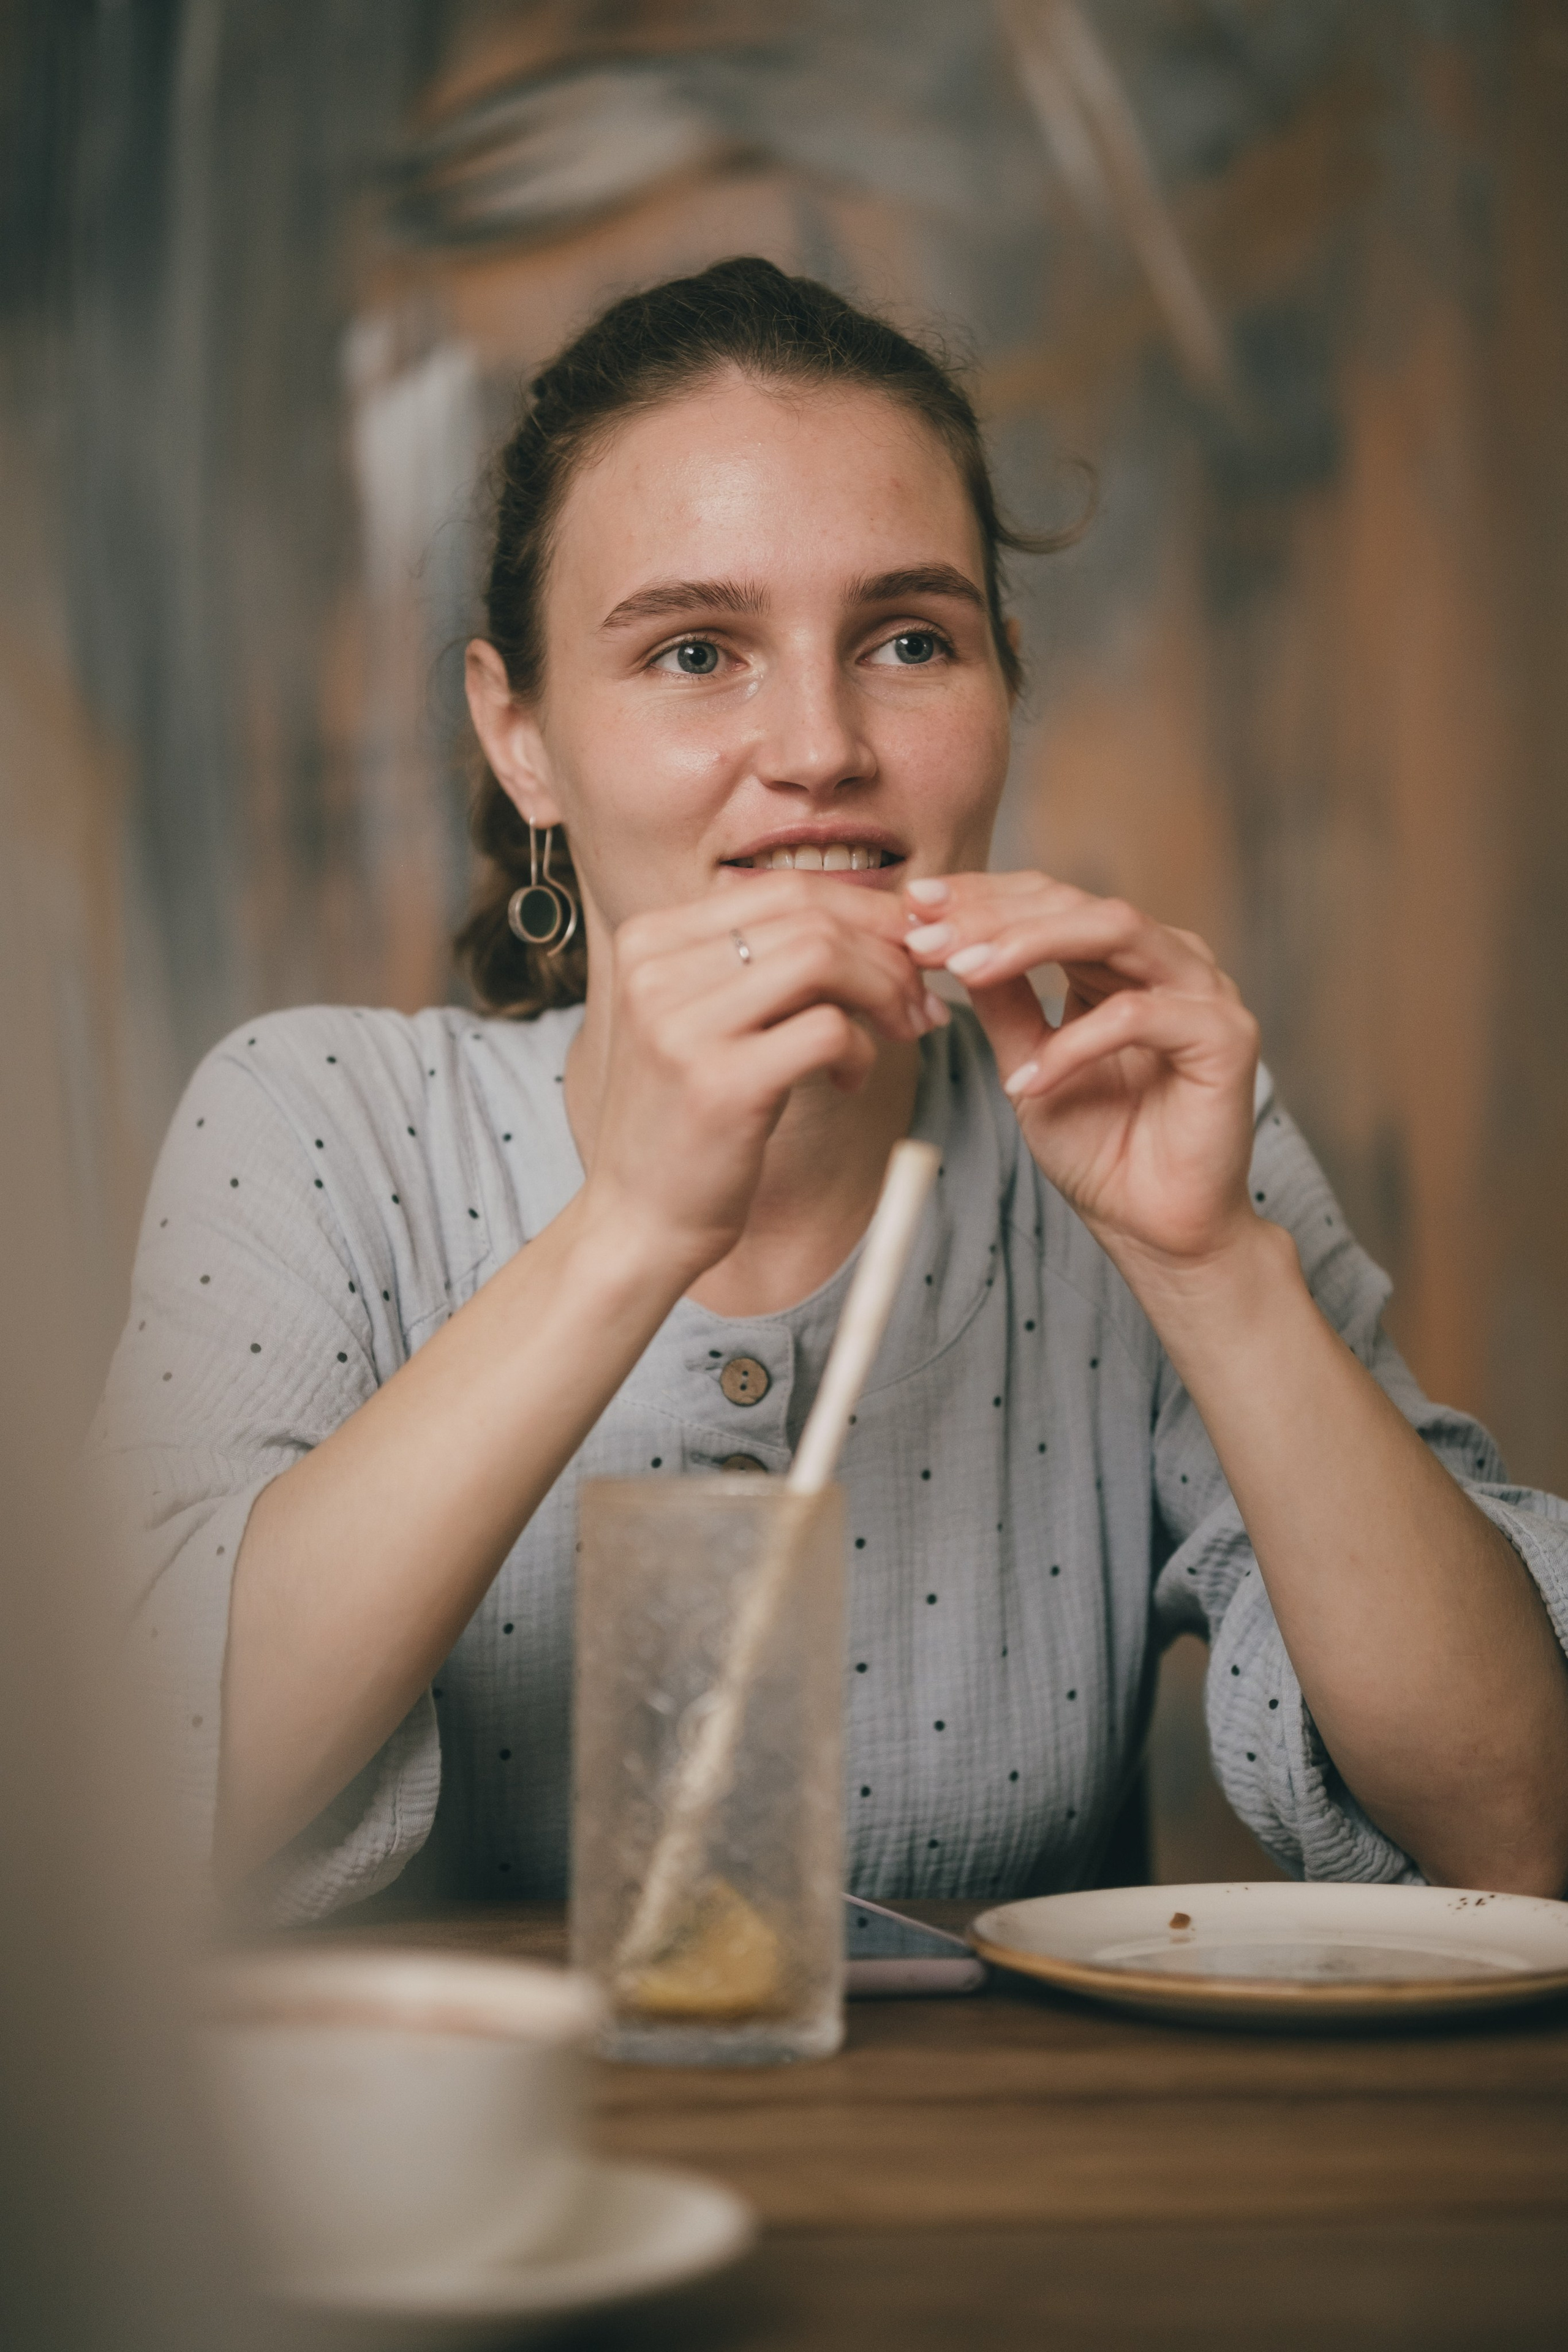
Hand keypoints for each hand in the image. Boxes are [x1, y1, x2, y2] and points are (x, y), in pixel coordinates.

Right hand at [583, 875, 944, 1278]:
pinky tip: (850, 1080)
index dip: (864, 913)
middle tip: (918, 1000)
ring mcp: (681, 1024)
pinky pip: (827, 1029)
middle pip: (809, 914)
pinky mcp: (721, 1082)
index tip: (907, 952)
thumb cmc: (688, 1120)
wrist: (636, 1220)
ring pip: (823, 957)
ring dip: (884, 991)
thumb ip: (762, 966)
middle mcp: (655, 969)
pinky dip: (861, 1050)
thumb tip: (876, 924)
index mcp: (649, 940)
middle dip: (887, 950)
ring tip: (898, 1031)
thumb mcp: (707, 1021)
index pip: (782, 889)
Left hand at [903, 872, 1259, 1280]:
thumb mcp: (1026, 1063)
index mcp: (1121, 958)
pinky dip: (1076, 1043)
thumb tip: (947, 941)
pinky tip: (1028, 1079)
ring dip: (1031, 944)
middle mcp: (1168, 960)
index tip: (912, 907)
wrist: (1152, 1226)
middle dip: (994, 916)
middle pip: (1076, 903)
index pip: (1049, 901)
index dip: (982, 898)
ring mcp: (1203, 992)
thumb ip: (1001, 1002)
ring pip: (1115, 930)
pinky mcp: (1226, 1036)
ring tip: (965, 970)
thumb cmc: (1097, 1148)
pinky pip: (1140, 1017)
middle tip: (925, 936)